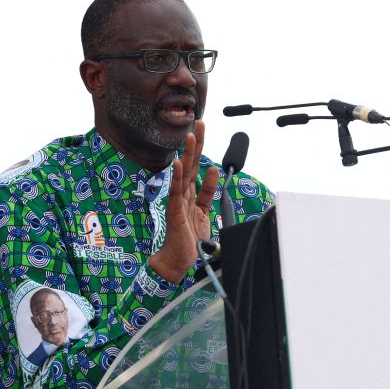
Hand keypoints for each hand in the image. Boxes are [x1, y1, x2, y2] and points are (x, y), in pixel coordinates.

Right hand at [150, 121, 219, 282]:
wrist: (180, 265)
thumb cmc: (190, 243)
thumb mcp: (205, 213)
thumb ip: (209, 193)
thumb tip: (214, 171)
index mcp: (191, 197)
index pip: (197, 168)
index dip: (201, 150)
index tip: (202, 131)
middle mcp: (184, 197)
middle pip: (190, 165)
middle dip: (196, 144)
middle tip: (200, 123)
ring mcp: (178, 204)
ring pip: (183, 174)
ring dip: (187, 154)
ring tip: (190, 136)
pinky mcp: (175, 213)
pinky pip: (175, 193)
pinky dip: (176, 177)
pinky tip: (177, 163)